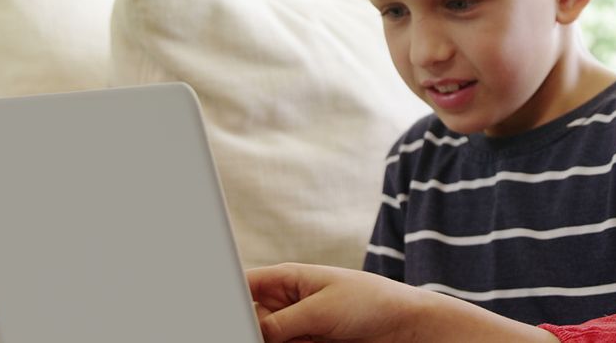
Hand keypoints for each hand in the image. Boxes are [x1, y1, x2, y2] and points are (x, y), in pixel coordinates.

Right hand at [246, 263, 558, 342]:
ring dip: (255, 336)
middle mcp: (285, 305)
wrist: (407, 328)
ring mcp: (294, 329)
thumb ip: (279, 323)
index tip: (208, 309)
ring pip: (263, 337)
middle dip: (239, 325)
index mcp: (287, 279)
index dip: (223, 295)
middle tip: (232, 330)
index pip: (243, 285)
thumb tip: (249, 331)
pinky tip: (278, 342)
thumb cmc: (372, 304)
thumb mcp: (321, 310)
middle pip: (246, 318)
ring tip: (270, 337)